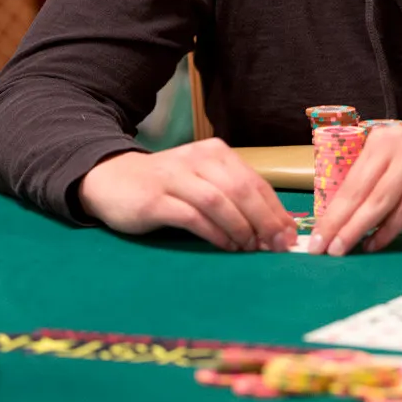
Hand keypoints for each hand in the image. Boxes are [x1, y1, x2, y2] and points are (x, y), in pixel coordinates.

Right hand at [78, 139, 297, 252]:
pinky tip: (226, 247)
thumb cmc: (168, 185)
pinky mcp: (156, 199)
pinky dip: (214, 234)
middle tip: (274, 247)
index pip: (255, 182)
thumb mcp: (203, 181)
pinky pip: (193, 216)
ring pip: (219, 202)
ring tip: (249, 249)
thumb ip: (235, 197)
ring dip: (240, 229)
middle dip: (264, 221)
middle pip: (241, 190)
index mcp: (216, 153)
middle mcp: (198, 159)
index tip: (288, 237)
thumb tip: (273, 228)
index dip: (275, 211)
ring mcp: (175, 177)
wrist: (112, 179)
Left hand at [308, 119, 401, 256]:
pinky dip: (389, 229)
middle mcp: (394, 141)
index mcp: (383, 140)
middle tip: (317, 250)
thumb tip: (357, 224)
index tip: (314, 238)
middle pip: (357, 191)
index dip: (330, 212)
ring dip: (355, 229)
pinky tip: (375, 245)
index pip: (349, 182)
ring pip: (378, 199)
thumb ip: (388, 189)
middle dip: (335, 223)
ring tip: (339, 252)